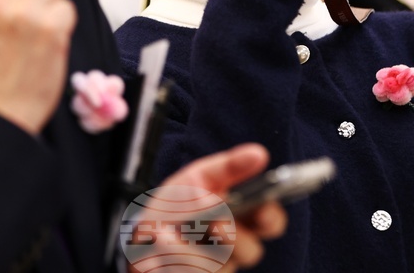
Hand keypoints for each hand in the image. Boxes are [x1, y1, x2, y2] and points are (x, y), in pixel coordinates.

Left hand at [129, 144, 287, 272]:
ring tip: (166, 232)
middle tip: (216, 224)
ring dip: (190, 247)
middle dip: (235, 239)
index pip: (270, 221)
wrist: (143, 232)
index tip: (260, 211)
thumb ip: (229, 167)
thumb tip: (259, 154)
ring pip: (218, 264)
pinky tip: (160, 241)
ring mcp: (217, 266)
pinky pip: (195, 272)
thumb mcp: (198, 176)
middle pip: (252, 251)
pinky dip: (174, 255)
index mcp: (242, 216)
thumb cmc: (178, 203)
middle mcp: (234, 246)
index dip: (270, 218)